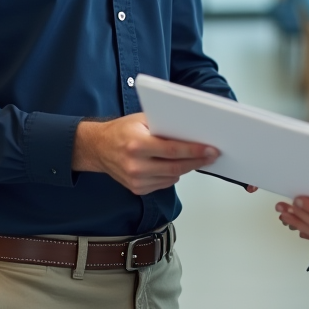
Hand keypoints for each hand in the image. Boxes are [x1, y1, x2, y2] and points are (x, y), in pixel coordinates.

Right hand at [72, 113, 217, 195]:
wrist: (98, 148)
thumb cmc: (120, 131)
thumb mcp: (141, 120)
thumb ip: (163, 125)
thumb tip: (190, 130)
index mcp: (136, 144)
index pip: (172, 150)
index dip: (194, 150)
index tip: (209, 149)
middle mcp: (135, 165)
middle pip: (175, 167)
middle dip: (197, 161)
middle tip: (211, 155)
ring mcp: (136, 180)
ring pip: (172, 178)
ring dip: (187, 168)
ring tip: (198, 159)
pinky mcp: (137, 189)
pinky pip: (163, 184)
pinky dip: (173, 175)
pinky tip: (176, 165)